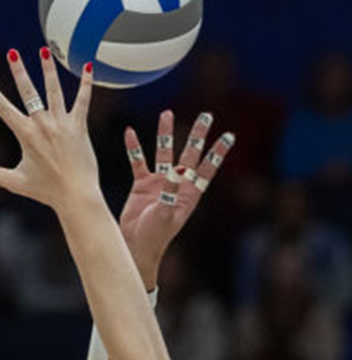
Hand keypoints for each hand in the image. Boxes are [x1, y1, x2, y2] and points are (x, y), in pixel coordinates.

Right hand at [0, 48, 98, 212]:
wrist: (76, 195)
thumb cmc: (45, 190)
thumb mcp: (14, 180)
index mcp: (25, 135)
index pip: (3, 108)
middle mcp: (42, 125)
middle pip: (28, 91)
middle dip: (19, 70)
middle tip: (12, 52)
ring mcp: (62, 123)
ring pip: (54, 90)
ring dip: (48, 69)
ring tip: (44, 50)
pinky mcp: (80, 126)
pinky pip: (83, 100)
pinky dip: (86, 83)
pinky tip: (88, 66)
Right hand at [119, 110, 235, 286]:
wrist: (135, 245)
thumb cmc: (155, 235)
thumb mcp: (165, 214)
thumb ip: (169, 192)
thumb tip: (174, 171)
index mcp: (189, 193)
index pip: (207, 168)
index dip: (218, 152)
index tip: (229, 135)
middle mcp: (176, 184)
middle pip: (189, 154)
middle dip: (197, 135)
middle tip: (206, 116)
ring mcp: (159, 182)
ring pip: (163, 152)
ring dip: (165, 133)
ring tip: (167, 113)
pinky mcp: (141, 184)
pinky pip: (138, 161)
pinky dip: (134, 147)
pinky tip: (130, 132)